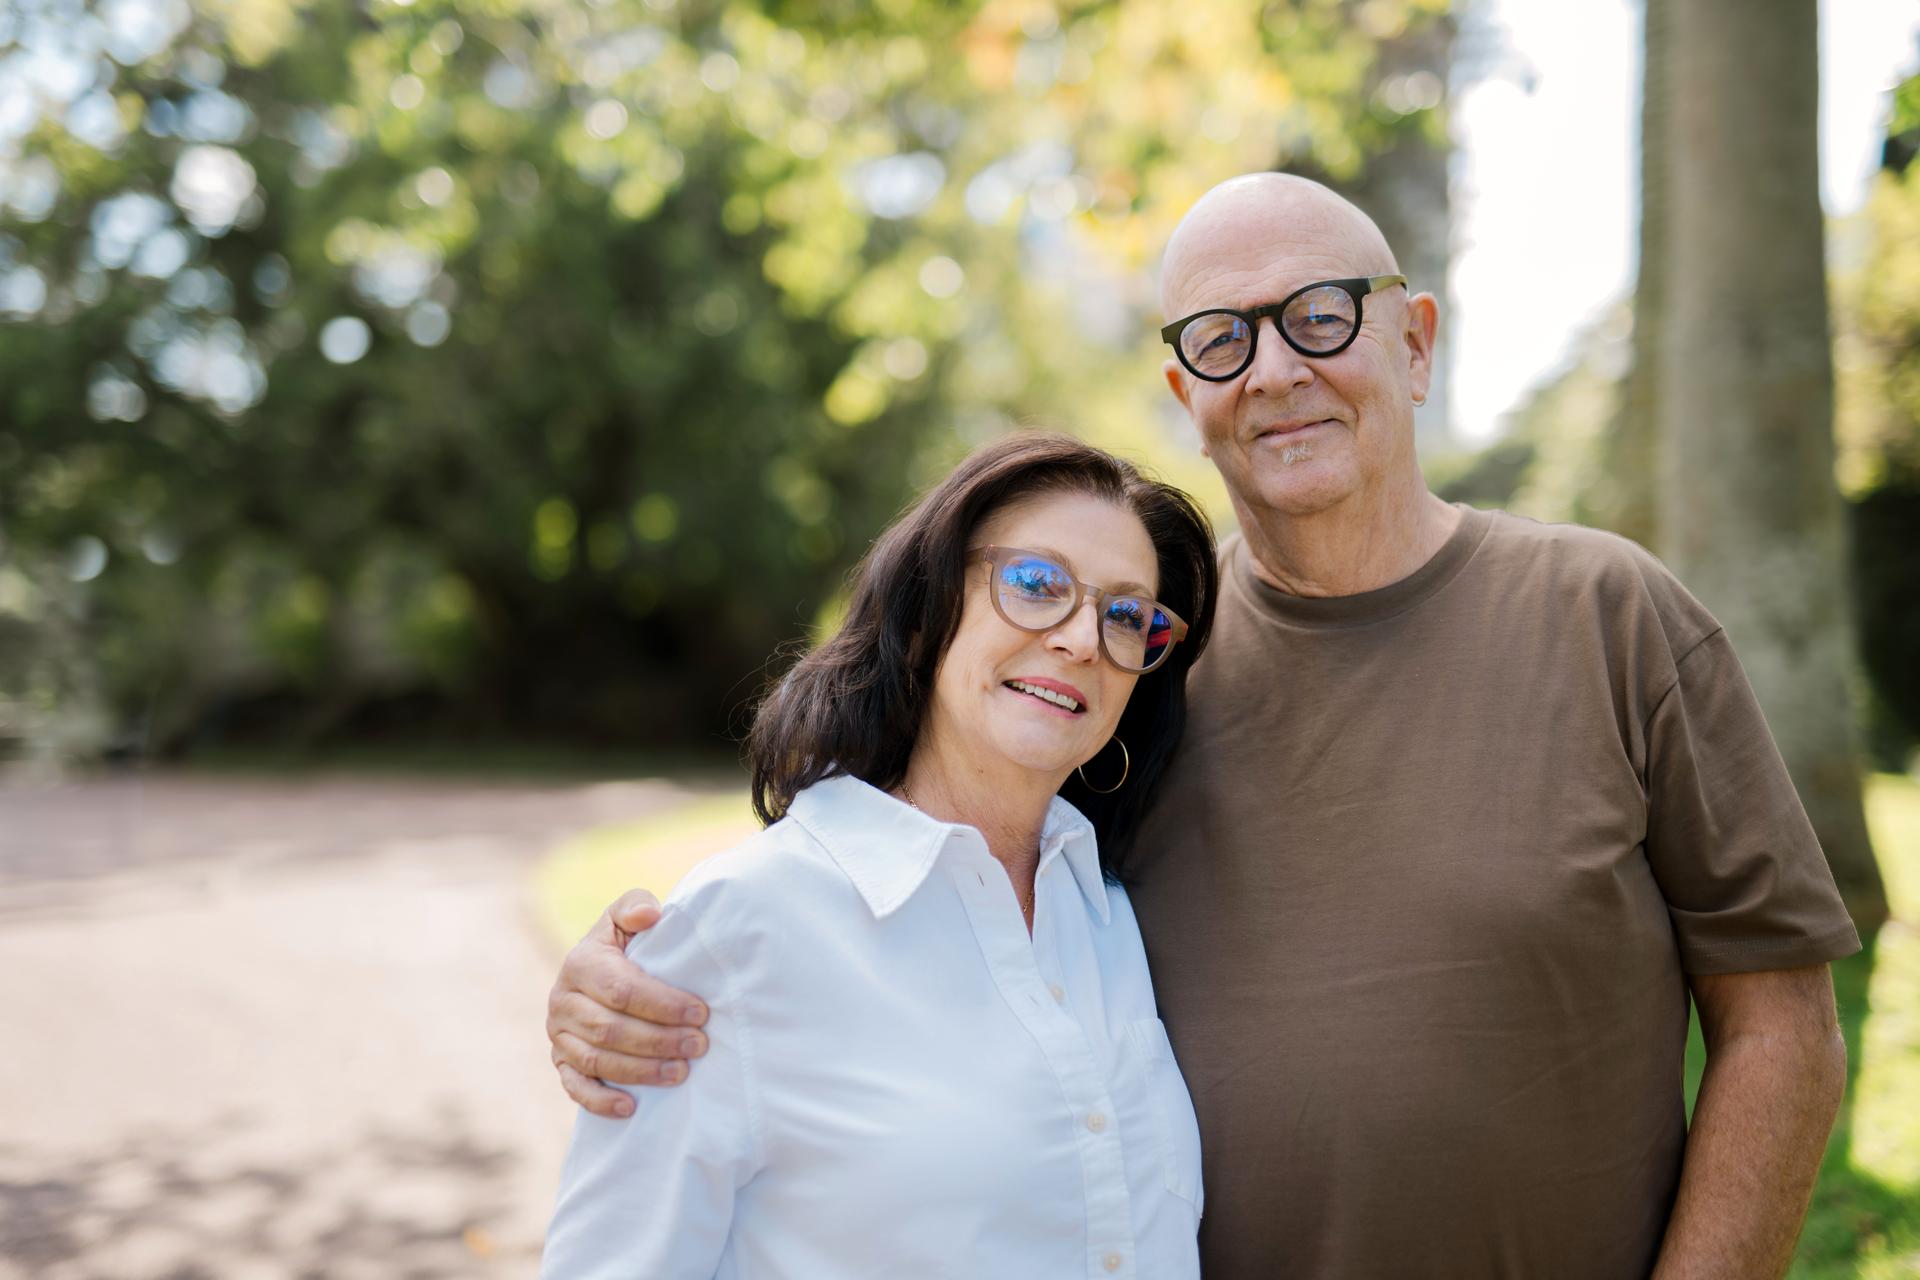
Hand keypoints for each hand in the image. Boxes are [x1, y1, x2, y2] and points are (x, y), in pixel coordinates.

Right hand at [546, 888, 710, 1117]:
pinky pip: (575, 1087)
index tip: (701, 1013)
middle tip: (700, 1045)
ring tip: (682, 1072)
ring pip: (597, 1059)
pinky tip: (631, 1108)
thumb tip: (649, 916)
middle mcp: (562, 1000)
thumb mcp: (626, 917)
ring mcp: (558, 1035)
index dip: (662, 1004)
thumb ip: (635, 906)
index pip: (621, 989)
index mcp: (580, 962)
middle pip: (611, 1029)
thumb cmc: (625, 944)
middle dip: (659, 1040)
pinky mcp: (560, 1062)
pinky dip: (601, 1101)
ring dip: (641, 1070)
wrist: (599, 972)